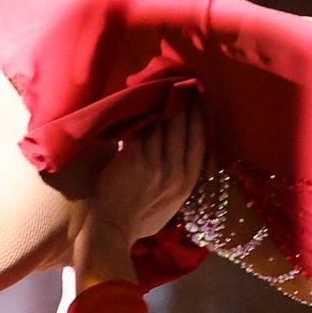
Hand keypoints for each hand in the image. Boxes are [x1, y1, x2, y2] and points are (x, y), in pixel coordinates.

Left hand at [71, 96, 204, 285]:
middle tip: (180, 80)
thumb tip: (179, 159)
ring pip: (164, 124)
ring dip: (163, 100)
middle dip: (183, 102)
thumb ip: (177, 181)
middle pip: (184, 127)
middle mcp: (176, 172)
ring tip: (162, 83)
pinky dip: (143, 111)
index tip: (198, 99)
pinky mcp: (136, 159)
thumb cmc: (138, 221)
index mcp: (187, 183)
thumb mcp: (169, 205)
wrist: (112, 232)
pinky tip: (141, 97)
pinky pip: (143, 127)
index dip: (199, 117)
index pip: (200, 141)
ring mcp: (156, 164)